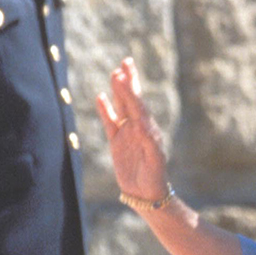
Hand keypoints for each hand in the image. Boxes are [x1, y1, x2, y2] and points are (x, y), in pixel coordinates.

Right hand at [96, 57, 169, 201]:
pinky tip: (100, 96)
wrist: (147, 193)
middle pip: (132, 99)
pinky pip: (110, 121)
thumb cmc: (155, 177)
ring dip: (118, 90)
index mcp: (148, 129)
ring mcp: (127, 133)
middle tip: (127, 61)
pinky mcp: (117, 142)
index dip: (130, 91)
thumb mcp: (154, 160)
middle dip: (129, 81)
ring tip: (115, 73)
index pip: (138, 106)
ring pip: (121, 106)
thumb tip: (141, 124)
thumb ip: (148, 142)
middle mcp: (138, 127)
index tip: (123, 75)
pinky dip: (105, 109)